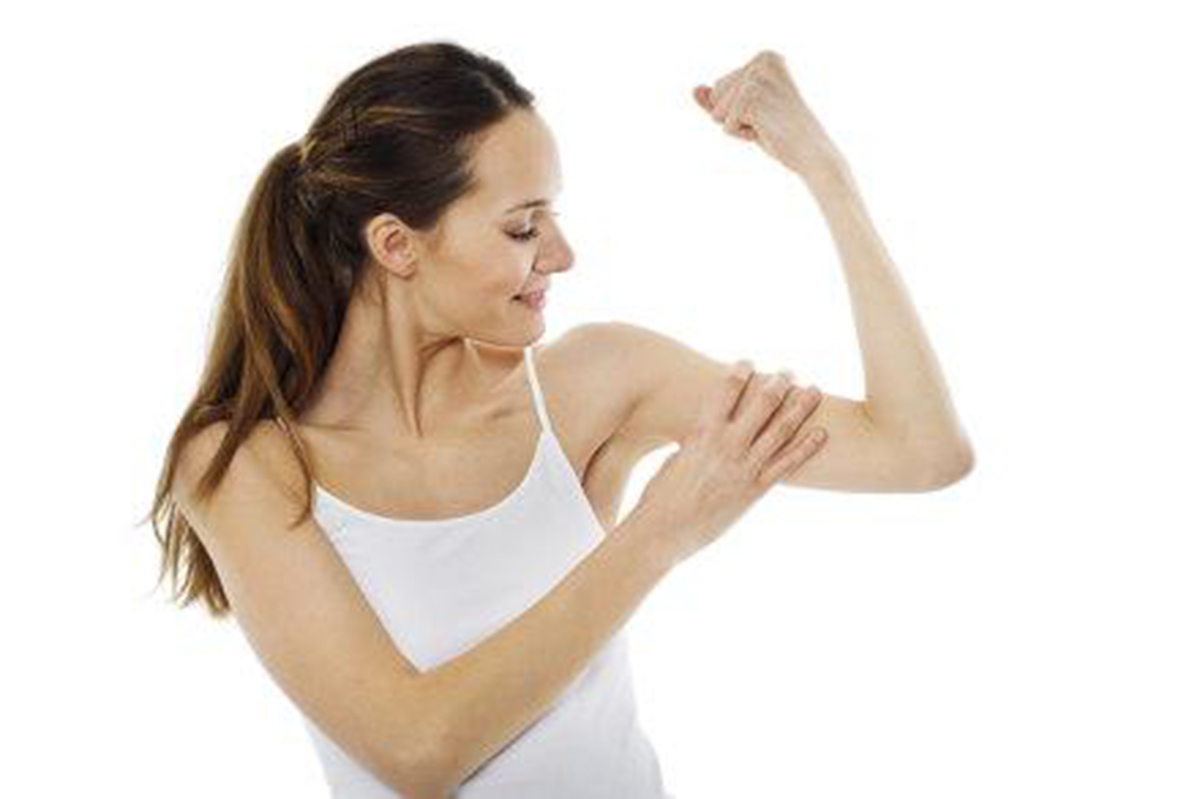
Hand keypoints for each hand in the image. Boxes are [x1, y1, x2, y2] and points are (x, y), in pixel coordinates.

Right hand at [631, 360, 826, 567]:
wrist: (663, 531)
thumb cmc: (661, 496)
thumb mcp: (675, 458)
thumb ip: (697, 443)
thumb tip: (707, 433)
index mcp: (701, 434)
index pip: (725, 391)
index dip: (739, 373)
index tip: (748, 362)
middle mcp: (726, 446)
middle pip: (761, 405)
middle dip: (778, 385)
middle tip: (788, 372)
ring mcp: (744, 468)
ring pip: (780, 430)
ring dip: (799, 407)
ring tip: (813, 391)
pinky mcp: (755, 490)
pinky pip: (787, 465)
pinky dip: (806, 447)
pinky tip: (821, 433)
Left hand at [692, 50, 844, 183]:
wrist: (813, 153)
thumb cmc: (783, 132)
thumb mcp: (748, 111)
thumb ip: (720, 99)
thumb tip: (694, 90)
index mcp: (766, 57)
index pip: (721, 86)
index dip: (738, 109)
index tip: (769, 111)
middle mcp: (762, 61)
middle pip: (716, 94)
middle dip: (734, 116)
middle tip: (769, 121)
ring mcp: (757, 79)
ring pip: (717, 110)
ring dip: (737, 126)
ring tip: (768, 126)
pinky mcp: (752, 99)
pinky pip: (724, 125)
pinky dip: (740, 135)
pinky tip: (765, 132)